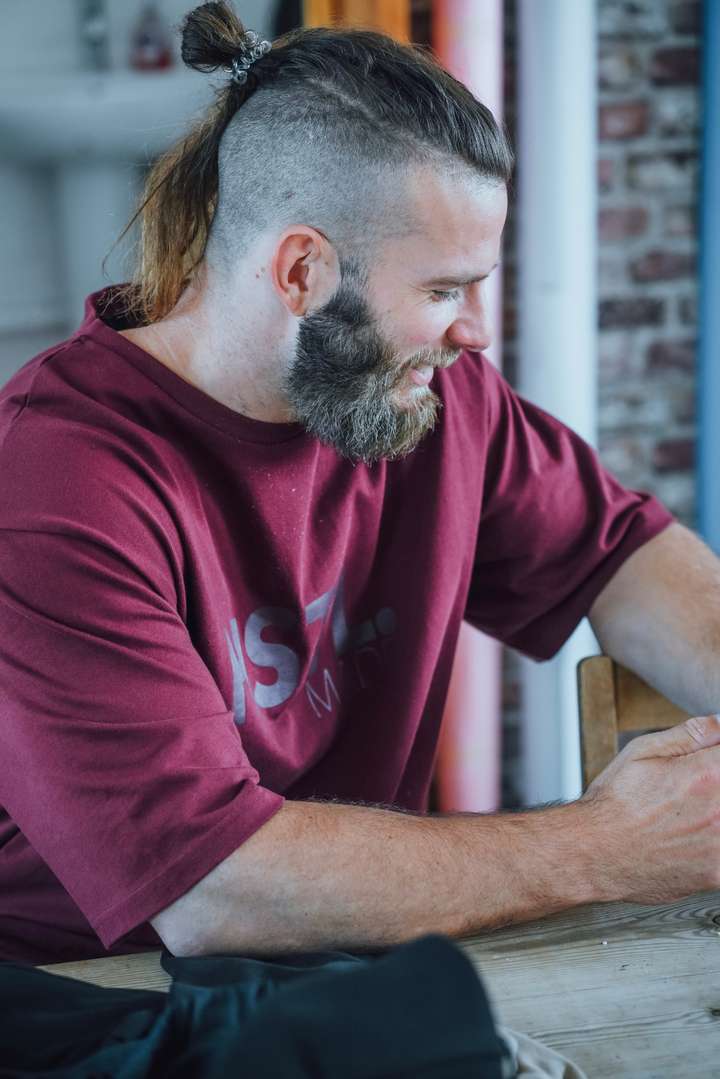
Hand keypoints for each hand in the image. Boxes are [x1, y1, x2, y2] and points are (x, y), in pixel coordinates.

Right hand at [579, 715, 719, 903]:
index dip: (715, 757)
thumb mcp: (644, 751)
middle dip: (713, 785)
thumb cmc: (615, 804)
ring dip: (713, 813)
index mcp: (707, 774)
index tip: (706, 765)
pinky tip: (691, 837)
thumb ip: (692, 734)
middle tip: (692, 790)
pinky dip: (712, 842)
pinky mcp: (719, 873)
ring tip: (690, 813)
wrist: (595, 854)